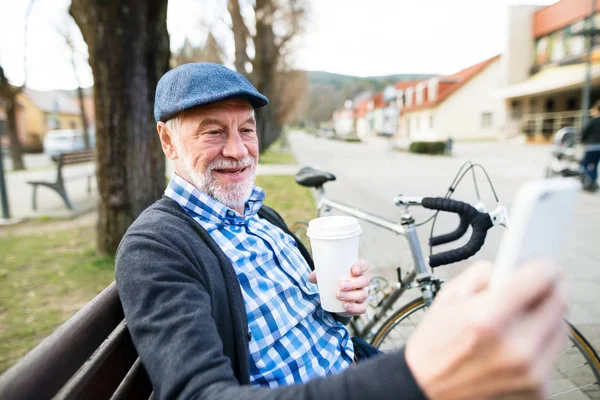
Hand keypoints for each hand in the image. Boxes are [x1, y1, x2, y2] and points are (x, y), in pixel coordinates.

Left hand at [308, 259, 370, 315]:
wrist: (334, 300)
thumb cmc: (332, 283)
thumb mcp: (325, 277)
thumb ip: (318, 275)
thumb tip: (310, 278)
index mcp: (356, 271)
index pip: (364, 265)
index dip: (361, 266)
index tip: (353, 270)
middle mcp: (362, 282)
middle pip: (365, 280)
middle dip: (354, 283)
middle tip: (341, 285)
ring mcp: (362, 294)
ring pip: (363, 294)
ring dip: (351, 295)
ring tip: (338, 296)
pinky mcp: (360, 306)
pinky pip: (362, 308)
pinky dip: (355, 307)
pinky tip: (346, 306)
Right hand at [405, 260, 566, 399]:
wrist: (426, 390)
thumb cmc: (434, 346)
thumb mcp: (447, 298)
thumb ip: (481, 275)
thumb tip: (509, 266)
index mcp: (487, 318)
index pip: (539, 278)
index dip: (543, 265)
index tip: (541, 262)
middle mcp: (515, 347)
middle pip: (558, 301)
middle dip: (551, 285)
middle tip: (541, 280)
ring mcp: (529, 372)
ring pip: (560, 327)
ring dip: (548, 313)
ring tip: (528, 310)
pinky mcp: (537, 389)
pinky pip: (552, 353)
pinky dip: (540, 341)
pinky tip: (520, 338)